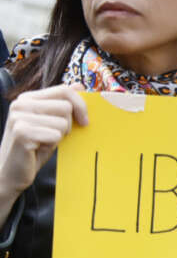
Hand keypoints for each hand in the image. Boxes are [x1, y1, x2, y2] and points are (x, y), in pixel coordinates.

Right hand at [0, 84, 87, 218]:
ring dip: (60, 136)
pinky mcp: (22, 132)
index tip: (84, 121)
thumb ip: (62, 104)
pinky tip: (38, 149)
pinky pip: (56, 135)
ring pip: (63, 122)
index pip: (65, 89)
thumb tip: (79, 85)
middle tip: (55, 136)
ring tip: (44, 142)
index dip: (81, 105)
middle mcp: (21, 104)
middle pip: (66, 106)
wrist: (10, 172)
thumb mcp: (50, 122)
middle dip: (69, 124)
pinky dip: (52, 145)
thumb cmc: (34, 147)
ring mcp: (19, 117)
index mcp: (27, 98)